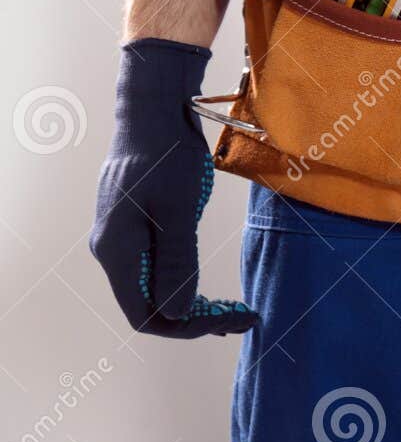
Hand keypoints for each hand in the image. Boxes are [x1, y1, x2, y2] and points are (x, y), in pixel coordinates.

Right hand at [91, 39, 257, 337]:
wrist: (153, 114)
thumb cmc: (166, 156)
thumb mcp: (179, 209)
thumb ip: (177, 261)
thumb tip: (179, 311)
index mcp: (118, 252)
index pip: (146, 314)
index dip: (186, 327)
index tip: (229, 322)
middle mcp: (115, 252)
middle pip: (151, 305)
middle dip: (196, 317)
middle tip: (245, 316)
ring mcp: (124, 239)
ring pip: (156, 288)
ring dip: (193, 302)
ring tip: (235, 310)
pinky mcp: (137, 227)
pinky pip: (158, 268)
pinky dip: (186, 281)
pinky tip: (213, 287)